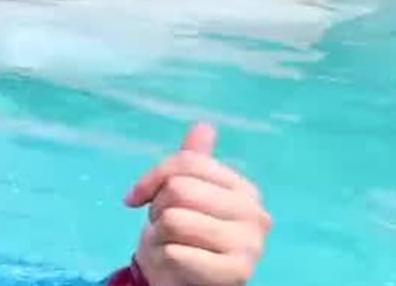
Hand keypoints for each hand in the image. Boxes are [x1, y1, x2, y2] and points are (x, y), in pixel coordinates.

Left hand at [123, 122, 272, 285]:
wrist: (185, 281)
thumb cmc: (184, 235)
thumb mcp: (184, 195)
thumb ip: (193, 163)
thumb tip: (204, 125)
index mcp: (244, 189)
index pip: (187, 162)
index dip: (152, 179)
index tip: (140, 197)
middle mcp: (256, 215)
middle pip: (178, 190)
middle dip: (158, 209)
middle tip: (167, 227)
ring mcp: (250, 246)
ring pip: (174, 220)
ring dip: (159, 235)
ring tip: (173, 244)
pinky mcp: (235, 274)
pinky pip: (175, 252)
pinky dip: (164, 258)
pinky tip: (177, 264)